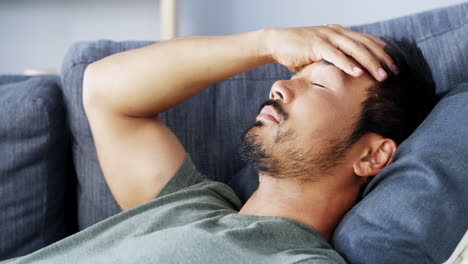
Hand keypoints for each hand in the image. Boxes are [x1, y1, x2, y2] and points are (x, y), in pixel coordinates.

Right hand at [263, 25, 397, 80]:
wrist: (276, 43)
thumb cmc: (298, 52)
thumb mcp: (320, 55)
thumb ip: (335, 60)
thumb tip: (348, 74)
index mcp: (340, 33)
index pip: (367, 41)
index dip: (383, 52)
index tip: (395, 65)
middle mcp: (336, 32)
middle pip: (366, 45)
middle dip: (382, 59)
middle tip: (395, 72)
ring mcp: (327, 37)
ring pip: (355, 49)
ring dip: (370, 63)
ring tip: (382, 76)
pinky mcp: (316, 45)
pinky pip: (336, 55)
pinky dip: (348, 64)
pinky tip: (359, 73)